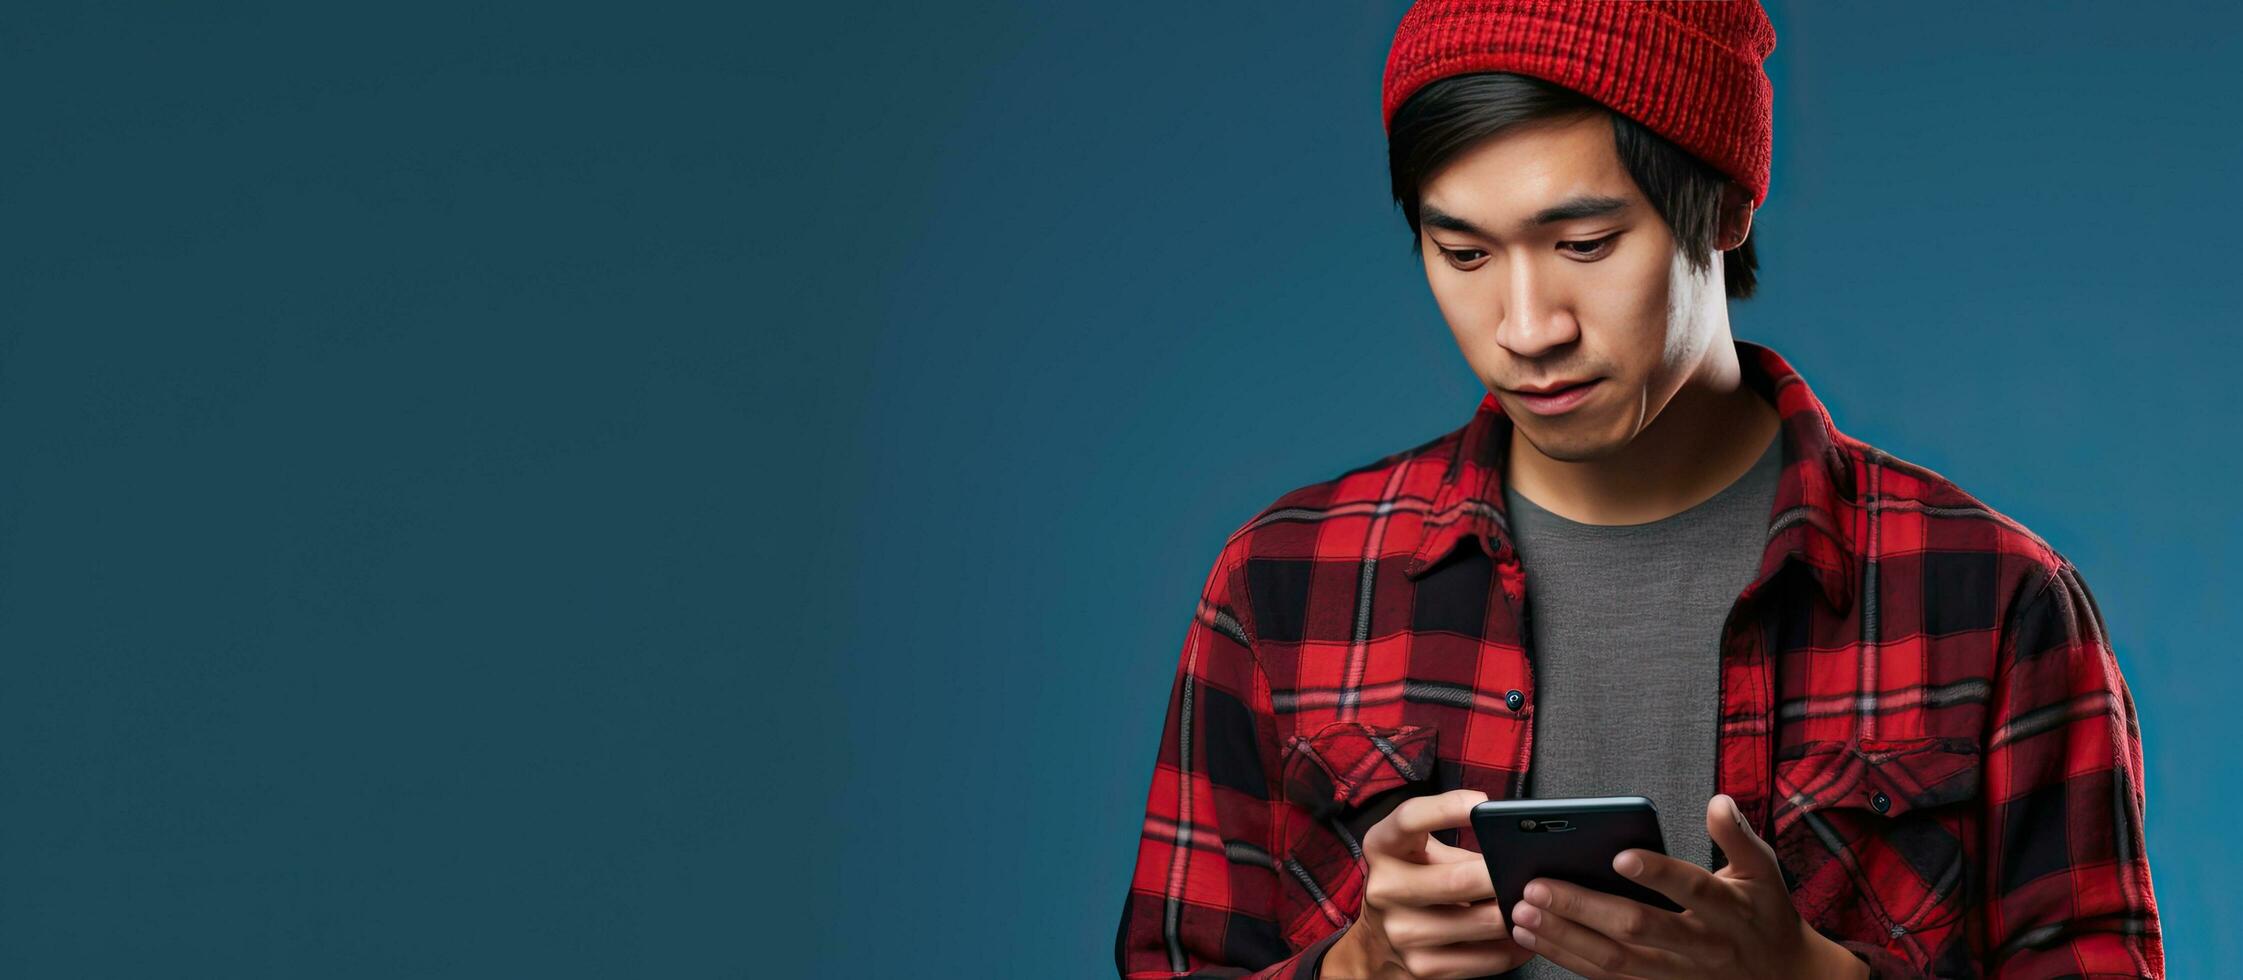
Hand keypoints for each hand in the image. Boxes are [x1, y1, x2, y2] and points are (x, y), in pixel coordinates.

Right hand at [1322, 788, 1532, 978]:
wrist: (1377, 946)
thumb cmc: (1410, 884)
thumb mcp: (1418, 854)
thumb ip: (1457, 846)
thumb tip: (1516, 850)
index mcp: (1382, 847)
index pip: (1409, 818)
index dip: (1446, 808)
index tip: (1482, 804)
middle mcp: (1384, 888)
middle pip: (1458, 879)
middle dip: (1501, 877)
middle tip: (1530, 873)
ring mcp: (1401, 932)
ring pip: (1479, 922)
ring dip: (1514, 914)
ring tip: (1534, 905)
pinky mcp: (1420, 967)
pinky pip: (1483, 959)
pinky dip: (1512, 948)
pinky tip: (1521, 935)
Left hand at [1504, 794, 1869, 978]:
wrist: (1785, 978)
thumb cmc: (1765, 914)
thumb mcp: (1765, 872)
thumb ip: (1739, 836)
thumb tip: (1718, 801)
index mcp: (1730, 909)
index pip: (1692, 888)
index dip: (1657, 873)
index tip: (1619, 855)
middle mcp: (1702, 945)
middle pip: (1639, 928)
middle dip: (1584, 907)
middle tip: (1537, 886)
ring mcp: (1678, 973)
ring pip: (1615, 961)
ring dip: (1564, 937)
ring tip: (1522, 913)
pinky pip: (1608, 978)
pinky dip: (1568, 957)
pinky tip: (1535, 937)